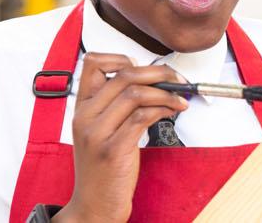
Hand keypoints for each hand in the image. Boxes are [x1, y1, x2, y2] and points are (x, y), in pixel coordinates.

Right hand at [55, 53, 188, 221]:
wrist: (94, 204)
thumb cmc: (102, 168)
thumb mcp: (101, 131)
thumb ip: (116, 106)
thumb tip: (151, 82)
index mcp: (82, 107)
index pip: (93, 63)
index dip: (122, 57)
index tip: (145, 67)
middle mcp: (86, 116)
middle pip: (124, 75)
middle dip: (158, 73)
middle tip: (176, 79)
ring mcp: (97, 133)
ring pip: (135, 94)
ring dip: (165, 93)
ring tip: (179, 99)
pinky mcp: (113, 150)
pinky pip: (142, 117)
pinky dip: (163, 109)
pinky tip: (172, 112)